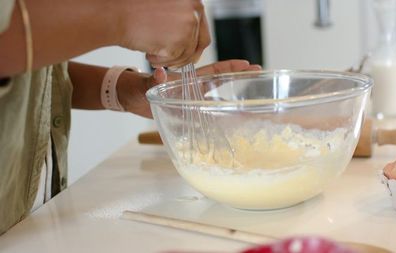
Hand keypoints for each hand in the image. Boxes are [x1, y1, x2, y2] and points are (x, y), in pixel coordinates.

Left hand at [117, 60, 261, 117]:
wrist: (132, 99)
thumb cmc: (140, 87)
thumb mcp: (147, 83)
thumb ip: (154, 79)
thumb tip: (158, 73)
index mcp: (189, 80)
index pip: (214, 72)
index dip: (231, 68)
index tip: (248, 65)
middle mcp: (195, 90)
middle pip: (222, 84)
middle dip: (240, 81)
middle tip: (258, 78)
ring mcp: (192, 102)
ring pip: (216, 103)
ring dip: (231, 105)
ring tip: (250, 109)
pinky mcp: (187, 114)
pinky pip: (205, 118)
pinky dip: (216, 123)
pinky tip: (227, 130)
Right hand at [118, 0, 209, 66]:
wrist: (115, 14)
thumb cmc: (134, 9)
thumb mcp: (167, 6)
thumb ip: (182, 16)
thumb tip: (194, 32)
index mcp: (194, 1)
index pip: (203, 29)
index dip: (194, 43)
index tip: (188, 51)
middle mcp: (195, 11)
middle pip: (200, 44)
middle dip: (187, 56)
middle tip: (173, 61)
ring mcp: (188, 26)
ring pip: (187, 54)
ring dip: (170, 59)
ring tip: (152, 53)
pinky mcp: (179, 41)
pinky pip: (175, 60)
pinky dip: (162, 62)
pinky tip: (149, 55)